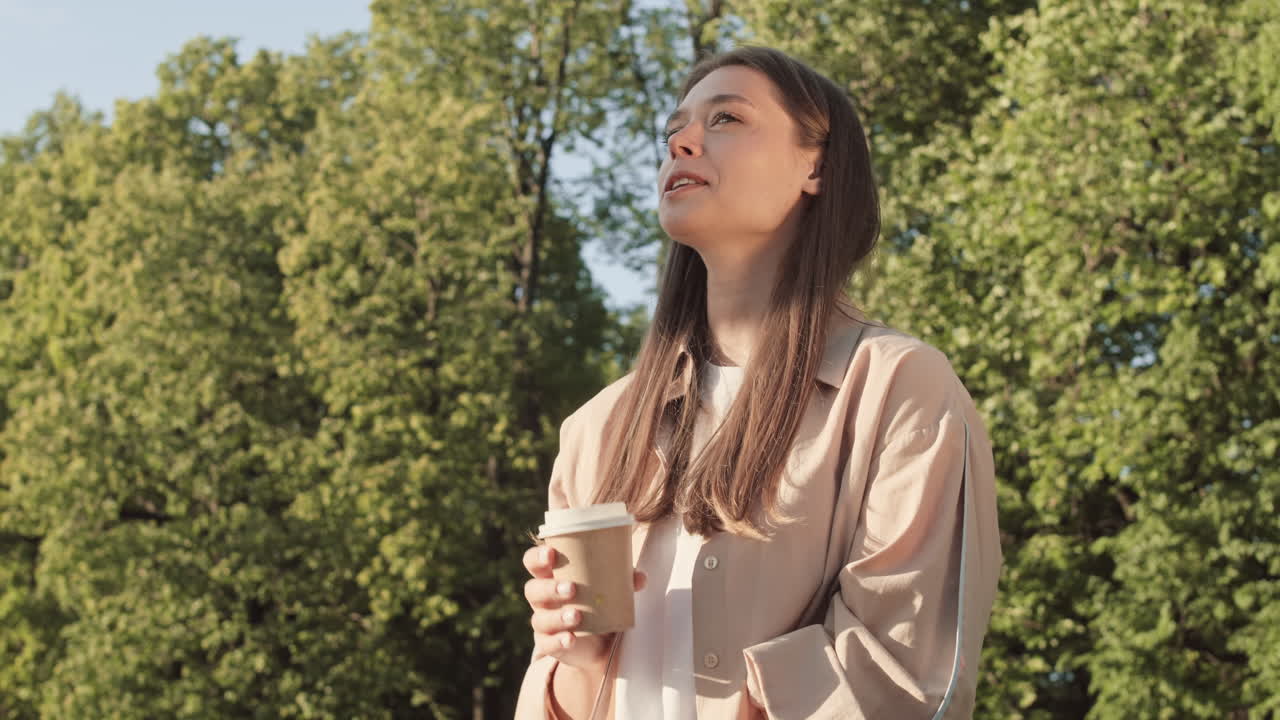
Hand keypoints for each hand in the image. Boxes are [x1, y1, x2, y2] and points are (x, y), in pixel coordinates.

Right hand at [523, 544, 646, 669]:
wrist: (601, 641)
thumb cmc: (599, 602)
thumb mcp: (611, 588)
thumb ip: (624, 581)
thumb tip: (641, 577)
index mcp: (552, 576)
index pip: (533, 562)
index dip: (537, 557)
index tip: (551, 553)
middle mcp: (543, 599)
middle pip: (533, 589)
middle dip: (550, 588)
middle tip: (572, 588)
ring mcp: (544, 622)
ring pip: (540, 618)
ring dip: (557, 616)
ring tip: (577, 615)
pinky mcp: (549, 644)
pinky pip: (547, 644)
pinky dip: (558, 641)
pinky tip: (570, 638)